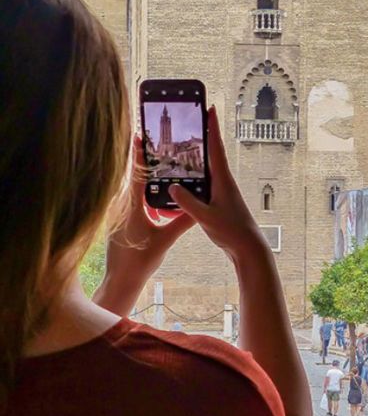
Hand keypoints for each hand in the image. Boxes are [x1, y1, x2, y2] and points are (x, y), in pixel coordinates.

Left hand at [93, 137, 194, 313]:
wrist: (121, 280)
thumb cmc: (141, 261)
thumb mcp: (166, 240)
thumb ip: (183, 222)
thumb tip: (200, 207)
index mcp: (131, 209)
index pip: (136, 175)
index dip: (138, 154)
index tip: (140, 136)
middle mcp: (121, 207)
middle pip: (133, 178)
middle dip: (145, 161)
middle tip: (156, 144)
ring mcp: (119, 213)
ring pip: (132, 189)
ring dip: (145, 178)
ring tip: (159, 164)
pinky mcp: (120, 220)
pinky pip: (132, 200)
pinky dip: (143, 193)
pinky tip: (155, 192)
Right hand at [169, 107, 266, 261]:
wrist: (248, 248)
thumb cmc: (231, 232)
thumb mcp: (206, 217)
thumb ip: (188, 203)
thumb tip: (173, 187)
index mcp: (223, 180)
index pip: (216, 148)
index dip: (212, 127)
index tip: (210, 108)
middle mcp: (224, 182)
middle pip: (211, 153)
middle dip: (203, 136)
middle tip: (193, 119)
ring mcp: (223, 191)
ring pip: (207, 169)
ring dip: (197, 156)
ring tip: (182, 145)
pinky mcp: (220, 201)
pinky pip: (205, 183)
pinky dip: (195, 176)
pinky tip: (184, 180)